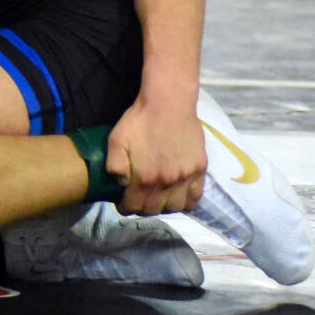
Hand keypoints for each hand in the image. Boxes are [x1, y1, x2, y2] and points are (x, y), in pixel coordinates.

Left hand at [105, 95, 206, 214]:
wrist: (168, 104)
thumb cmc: (140, 120)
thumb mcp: (116, 139)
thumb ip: (114, 165)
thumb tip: (120, 184)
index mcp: (145, 177)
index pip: (134, 206)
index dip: (125, 207)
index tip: (122, 202)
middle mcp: (167, 182)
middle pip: (153, 210)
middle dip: (142, 207)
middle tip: (137, 199)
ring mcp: (186, 177)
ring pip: (175, 208)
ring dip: (163, 207)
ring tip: (156, 198)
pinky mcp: (200, 170)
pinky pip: (195, 198)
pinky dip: (185, 202)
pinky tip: (176, 195)